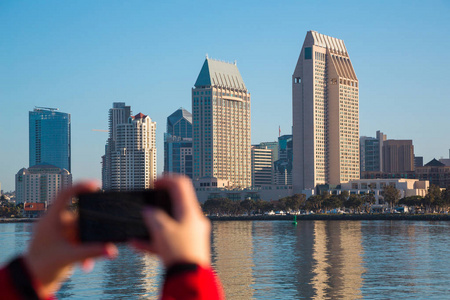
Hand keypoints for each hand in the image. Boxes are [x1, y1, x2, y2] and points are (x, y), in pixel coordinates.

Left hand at [24, 182, 117, 298]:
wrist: (31, 282)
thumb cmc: (41, 267)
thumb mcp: (69, 258)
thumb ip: (92, 252)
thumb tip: (112, 250)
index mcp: (50, 219)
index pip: (65, 195)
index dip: (80, 187)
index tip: (96, 185)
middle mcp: (55, 223)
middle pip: (80, 218)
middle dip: (90, 231)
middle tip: (102, 239)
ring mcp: (59, 232)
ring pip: (81, 232)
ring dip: (88, 246)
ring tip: (89, 262)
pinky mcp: (63, 242)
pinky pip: (79, 241)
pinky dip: (84, 251)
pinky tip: (86, 265)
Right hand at [132, 175, 210, 267]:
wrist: (188, 278)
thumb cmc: (179, 252)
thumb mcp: (161, 230)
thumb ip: (152, 216)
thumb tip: (148, 210)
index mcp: (190, 211)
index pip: (181, 184)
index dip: (166, 180)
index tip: (154, 183)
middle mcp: (194, 220)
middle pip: (176, 203)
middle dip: (159, 202)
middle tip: (147, 202)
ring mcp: (192, 233)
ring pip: (171, 222)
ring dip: (154, 223)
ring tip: (138, 229)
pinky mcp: (187, 247)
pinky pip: (169, 238)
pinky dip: (155, 238)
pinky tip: (138, 244)